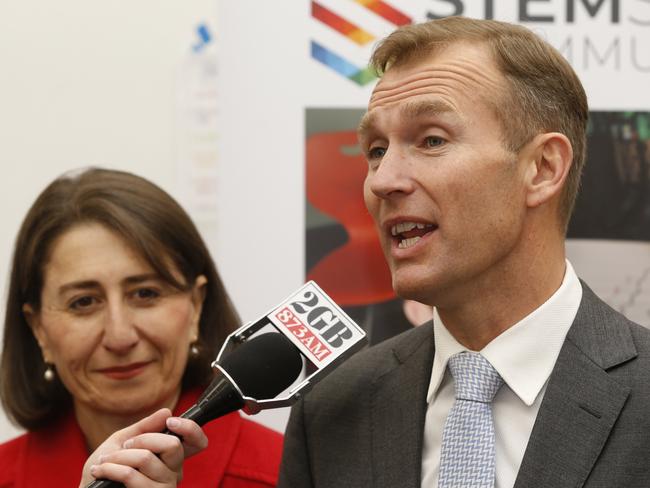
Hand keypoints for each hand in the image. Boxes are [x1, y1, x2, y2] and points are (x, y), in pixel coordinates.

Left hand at [79, 408, 207, 486]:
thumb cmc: (107, 467)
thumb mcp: (122, 441)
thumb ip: (144, 427)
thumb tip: (167, 412)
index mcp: (172, 458)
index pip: (198, 443)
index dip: (190, 429)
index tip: (169, 422)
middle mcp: (174, 473)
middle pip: (173, 445)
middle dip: (143, 439)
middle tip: (125, 445)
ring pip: (146, 459)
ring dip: (119, 457)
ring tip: (104, 461)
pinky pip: (131, 475)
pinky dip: (111, 468)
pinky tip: (100, 471)